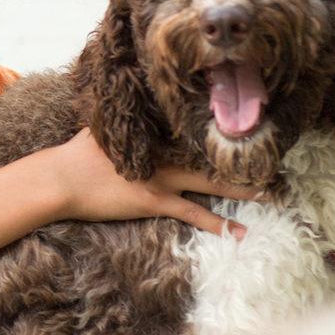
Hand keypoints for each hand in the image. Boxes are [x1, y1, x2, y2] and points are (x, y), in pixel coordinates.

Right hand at [45, 129, 254, 237]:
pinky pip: (193, 214)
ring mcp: (162, 177)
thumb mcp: (103, 128)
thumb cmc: (77, 153)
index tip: (247, 135)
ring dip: (241, 189)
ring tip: (270, 193)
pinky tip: (239, 233)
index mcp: (154, 135)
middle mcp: (164, 153)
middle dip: (241, 160)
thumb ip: (121, 121)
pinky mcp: (154, 200)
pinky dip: (217, 224)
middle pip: (210, 156)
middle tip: (273, 162)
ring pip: (210, 183)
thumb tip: (120, 101)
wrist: (61, 177)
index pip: (195, 133)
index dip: (221, 135)